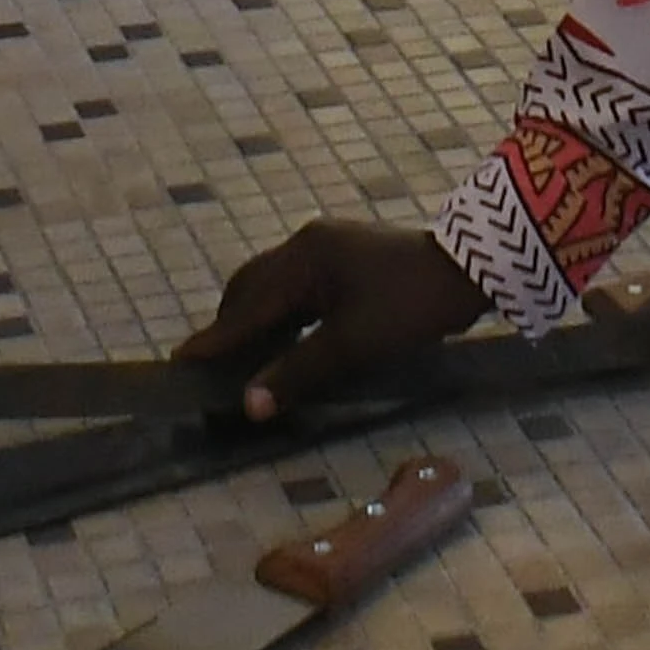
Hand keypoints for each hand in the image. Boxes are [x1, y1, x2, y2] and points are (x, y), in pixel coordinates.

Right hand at [181, 219, 489, 421]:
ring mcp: (326, 246)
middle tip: (210, 367)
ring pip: (273, 285)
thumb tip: (248, 405)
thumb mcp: (353, 345)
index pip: (246, 308)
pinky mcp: (343, 255)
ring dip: (255, 320)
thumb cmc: (409, 306)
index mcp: (303, 260)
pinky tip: (283, 338)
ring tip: (241, 359)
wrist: (469, 268)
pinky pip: (294, 285)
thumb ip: (297, 372)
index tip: (180, 362)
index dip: (215, 340)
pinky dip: (280, 313)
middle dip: (229, 327)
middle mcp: (307, 244)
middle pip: (251, 288)